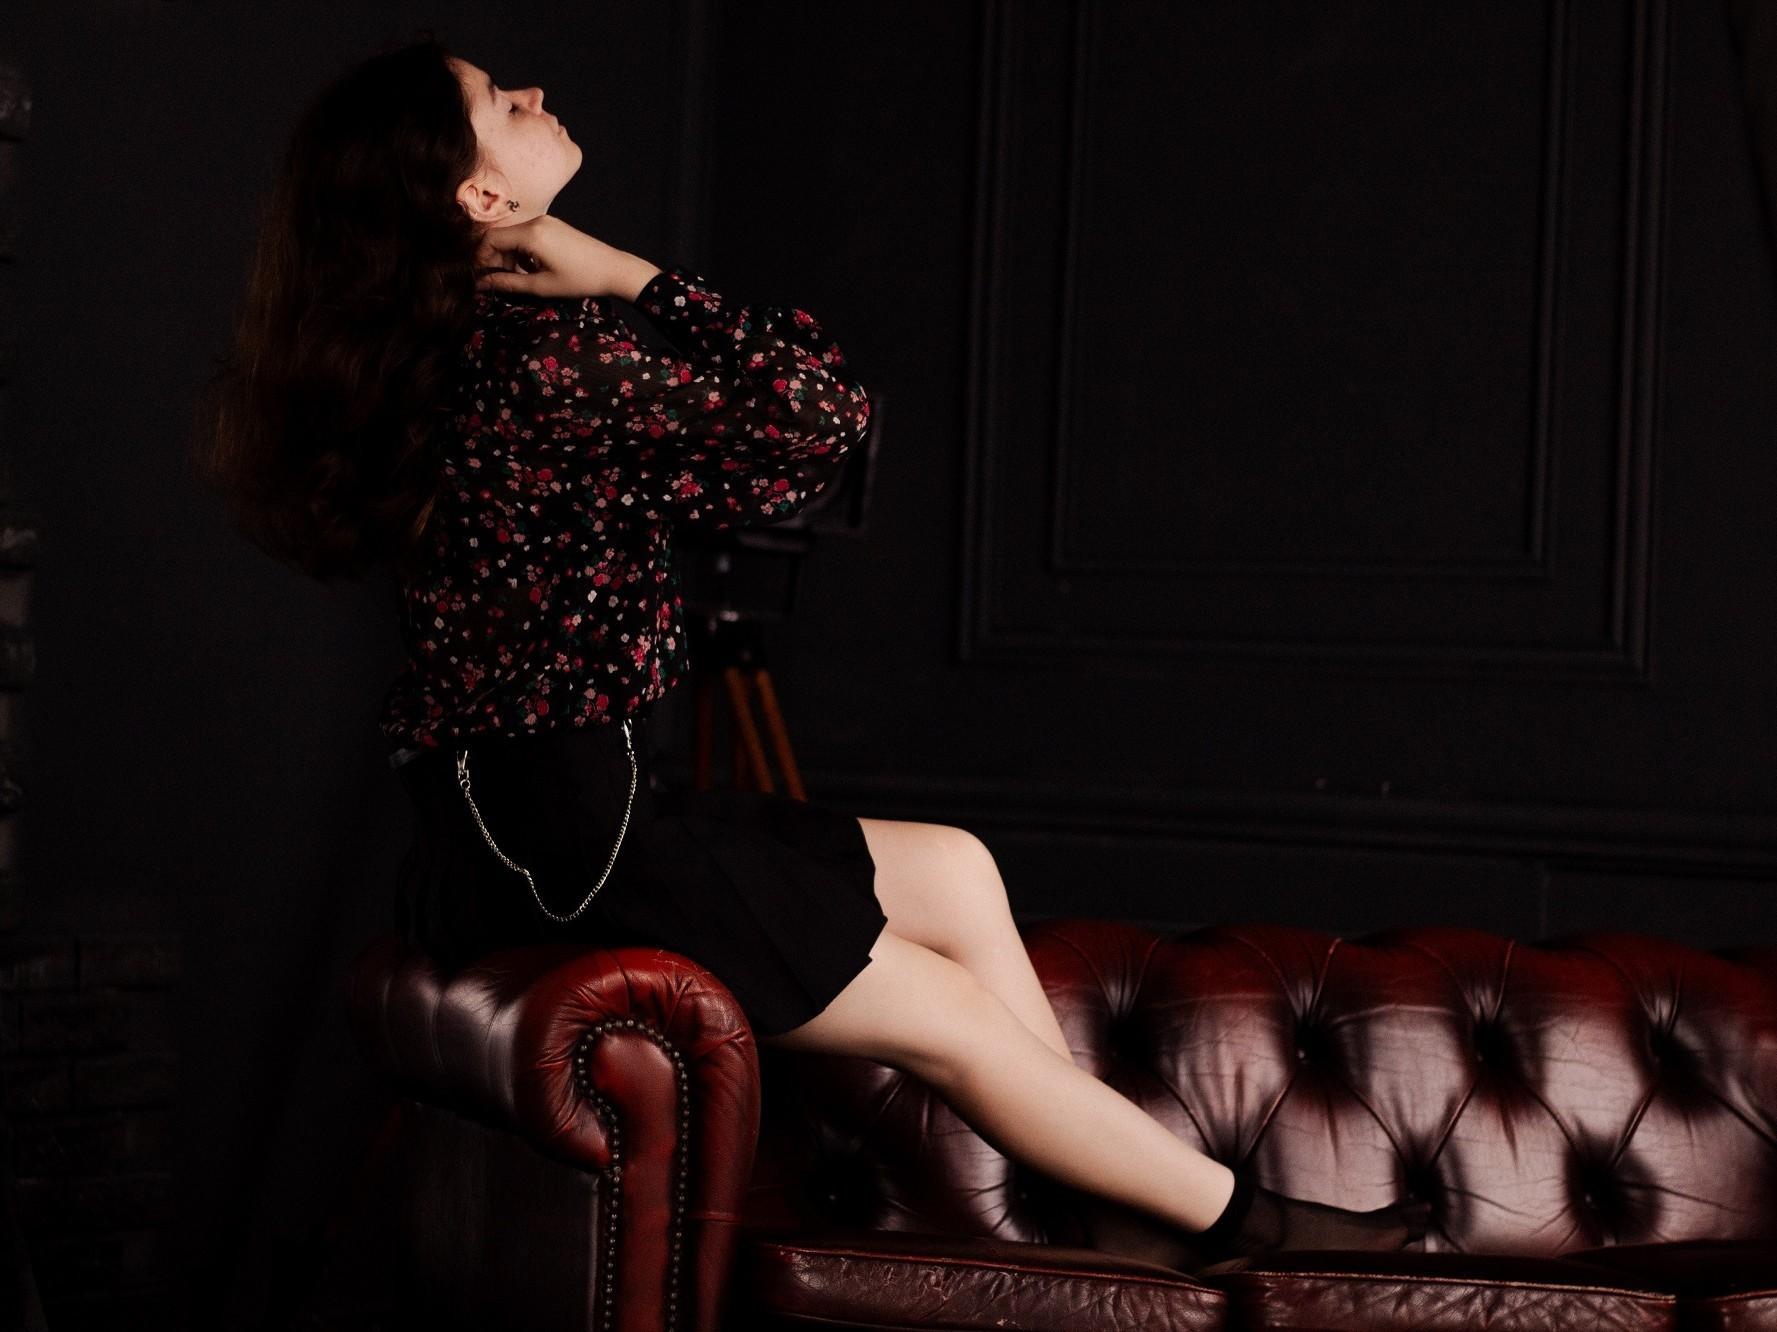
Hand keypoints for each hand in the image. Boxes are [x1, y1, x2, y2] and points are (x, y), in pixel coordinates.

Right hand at [475, 216, 637, 299]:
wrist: (614, 269)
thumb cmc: (581, 280)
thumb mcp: (541, 285)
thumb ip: (508, 283)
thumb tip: (482, 285)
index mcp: (531, 234)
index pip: (491, 239)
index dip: (480, 258)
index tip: (481, 277)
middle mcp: (536, 222)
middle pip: (501, 236)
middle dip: (494, 259)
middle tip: (498, 281)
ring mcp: (546, 222)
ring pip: (514, 237)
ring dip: (509, 257)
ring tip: (518, 278)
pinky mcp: (554, 226)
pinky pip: (528, 236)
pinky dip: (523, 252)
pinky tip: (533, 270)